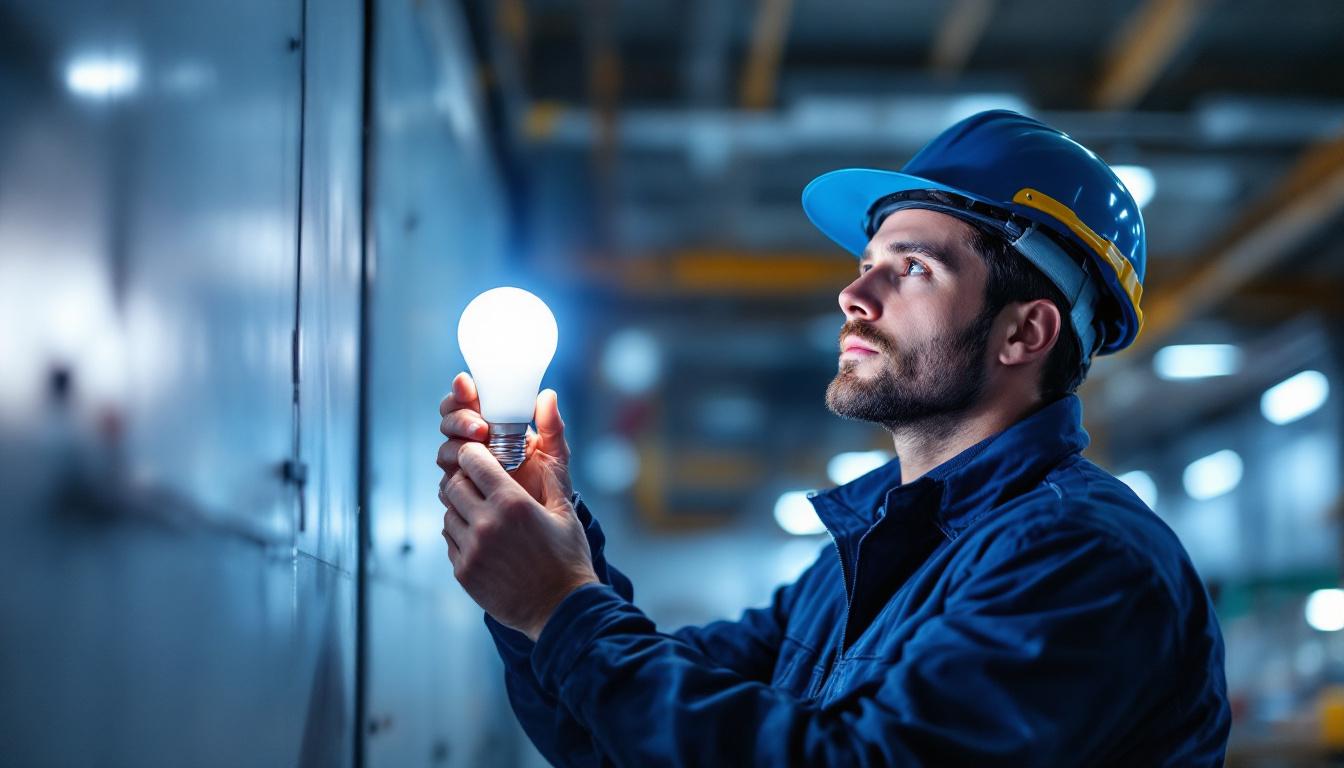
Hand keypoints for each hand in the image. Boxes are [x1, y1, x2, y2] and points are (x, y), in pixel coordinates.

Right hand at [437, 372, 573, 505]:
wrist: (546, 521)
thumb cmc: (550, 483)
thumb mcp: (554, 452)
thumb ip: (551, 425)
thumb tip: (548, 395)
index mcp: (492, 425)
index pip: (467, 401)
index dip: (461, 390)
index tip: (466, 386)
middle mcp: (474, 443)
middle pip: (448, 421)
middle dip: (459, 419)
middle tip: (480, 427)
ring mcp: (464, 468)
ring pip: (445, 450)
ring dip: (456, 446)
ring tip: (478, 448)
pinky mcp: (461, 492)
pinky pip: (447, 483)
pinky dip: (455, 477)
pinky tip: (468, 478)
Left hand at [439, 441, 598, 639]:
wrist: (562, 610)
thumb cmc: (568, 555)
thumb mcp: (564, 505)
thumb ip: (552, 454)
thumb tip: (549, 397)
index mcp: (511, 503)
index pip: (472, 461)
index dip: (475, 455)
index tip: (482, 457)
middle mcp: (486, 524)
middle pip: (452, 485)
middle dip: (465, 480)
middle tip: (482, 485)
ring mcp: (471, 550)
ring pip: (447, 512)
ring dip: (462, 508)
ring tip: (485, 515)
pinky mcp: (463, 572)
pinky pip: (450, 540)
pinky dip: (461, 534)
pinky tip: (484, 539)